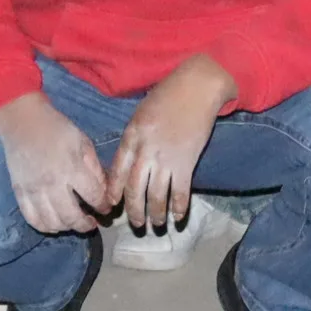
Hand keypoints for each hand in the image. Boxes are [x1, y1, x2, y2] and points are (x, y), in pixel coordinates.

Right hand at [0, 92, 109, 235]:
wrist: (22, 122)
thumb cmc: (57, 129)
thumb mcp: (83, 142)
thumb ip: (95, 168)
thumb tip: (104, 191)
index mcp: (72, 168)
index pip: (93, 196)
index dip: (103, 206)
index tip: (106, 208)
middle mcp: (52, 183)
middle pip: (72, 217)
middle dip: (86, 225)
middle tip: (92, 222)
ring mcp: (33, 190)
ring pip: (52, 223)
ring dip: (67, 228)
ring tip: (74, 223)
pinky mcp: (19, 193)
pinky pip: (32, 219)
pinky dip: (45, 226)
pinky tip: (55, 224)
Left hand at [110, 54, 233, 230]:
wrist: (198, 86)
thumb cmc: (168, 95)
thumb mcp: (141, 114)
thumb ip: (133, 138)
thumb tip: (128, 162)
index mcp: (131, 137)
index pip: (117, 172)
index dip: (114, 192)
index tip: (112, 206)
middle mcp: (145, 151)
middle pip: (135, 190)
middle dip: (134, 211)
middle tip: (136, 224)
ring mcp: (166, 158)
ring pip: (156, 196)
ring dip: (156, 214)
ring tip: (157, 224)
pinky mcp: (187, 162)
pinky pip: (180, 191)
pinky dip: (179, 207)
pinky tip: (178, 217)